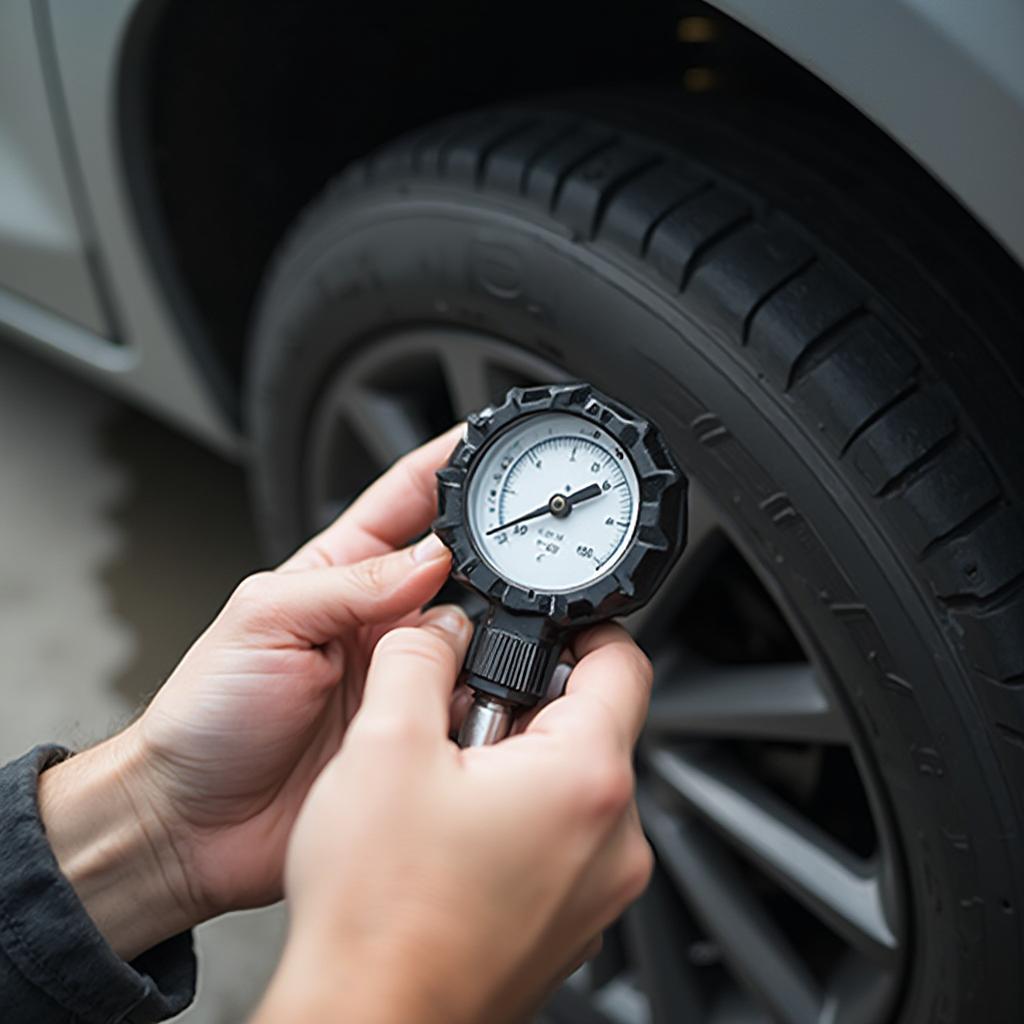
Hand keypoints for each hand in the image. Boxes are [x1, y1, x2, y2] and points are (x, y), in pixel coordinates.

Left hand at [39, 426, 463, 959]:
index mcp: (341, 571)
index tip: (495, 438)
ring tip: (514, 617)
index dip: (453, 464)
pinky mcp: (418, 728)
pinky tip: (502, 683)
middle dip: (498, 545)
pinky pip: (476, 698)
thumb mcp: (264, 619)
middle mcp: (382, 617)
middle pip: (461, 564)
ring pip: (481, 630)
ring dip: (502, 622)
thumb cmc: (209, 713)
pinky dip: (498, 689)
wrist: (195, 822)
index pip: (409, 497)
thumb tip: (430, 556)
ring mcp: (404, 674)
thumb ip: (350, 584)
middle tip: (531, 538)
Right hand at [254, 619, 653, 1023]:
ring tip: (447, 791)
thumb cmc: (380, 914)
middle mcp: (613, 841)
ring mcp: (597, 891)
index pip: (624, 661)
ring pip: (571, 785)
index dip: (581, 628)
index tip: (544, 626)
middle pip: (592, 725)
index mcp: (587, 780)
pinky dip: (518, 821)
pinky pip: (561, 841)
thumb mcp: (384, 743)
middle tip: (457, 722)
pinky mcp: (570, 924)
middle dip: (524, 705)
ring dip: (516, 765)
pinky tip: (455, 841)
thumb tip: (442, 626)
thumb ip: (419, 656)